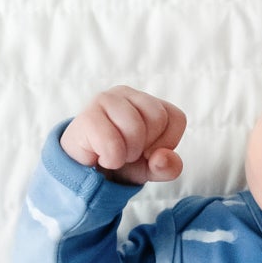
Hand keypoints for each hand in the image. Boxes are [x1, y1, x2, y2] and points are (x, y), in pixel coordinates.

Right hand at [60, 85, 185, 185]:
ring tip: (116, 153)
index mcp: (148, 102)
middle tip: (129, 152)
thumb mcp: (152, 168)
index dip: (168, 142)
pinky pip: (112, 144)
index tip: (148, 150)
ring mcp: (105, 100)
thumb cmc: (122, 160)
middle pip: (158, 118)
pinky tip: (101, 156)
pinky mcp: (87, 116)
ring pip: (135, 128)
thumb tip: (161, 158)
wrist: (85, 169)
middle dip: (147, 146)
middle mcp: (127, 94)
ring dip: (128, 154)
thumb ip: (168, 167)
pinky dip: (111, 160)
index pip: (176, 118)